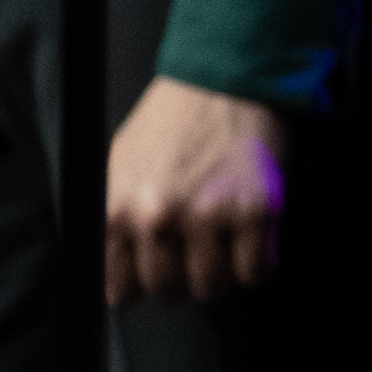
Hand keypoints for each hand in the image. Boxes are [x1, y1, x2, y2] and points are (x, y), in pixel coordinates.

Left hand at [102, 76, 286, 303]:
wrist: (222, 79)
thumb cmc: (170, 122)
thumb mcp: (119, 167)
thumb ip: (113, 220)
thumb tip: (118, 275)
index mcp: (120, 209)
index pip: (122, 289)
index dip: (141, 284)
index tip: (155, 272)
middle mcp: (161, 217)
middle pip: (168, 292)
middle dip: (181, 281)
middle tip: (192, 256)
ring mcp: (212, 215)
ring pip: (213, 288)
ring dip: (219, 274)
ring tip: (222, 246)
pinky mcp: (257, 211)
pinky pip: (256, 272)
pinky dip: (255, 264)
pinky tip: (249, 239)